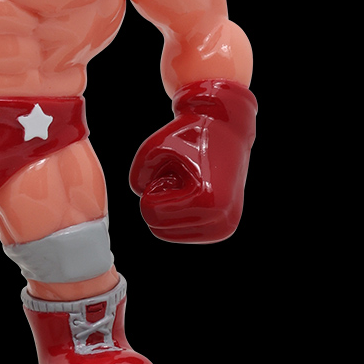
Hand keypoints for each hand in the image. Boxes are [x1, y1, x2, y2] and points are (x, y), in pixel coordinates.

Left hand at [130, 79, 255, 242]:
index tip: (170, 171)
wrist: (225, 130)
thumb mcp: (153, 147)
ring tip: (187, 183)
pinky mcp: (224, 230)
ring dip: (169, 208)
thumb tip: (144, 200)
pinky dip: (179, 213)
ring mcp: (225, 228)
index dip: (151, 189)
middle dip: (160, 201)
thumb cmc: (190, 135)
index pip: (151, 214)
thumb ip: (137, 176)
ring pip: (169, 234)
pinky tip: (194, 192)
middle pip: (159, 229)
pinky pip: (183, 232)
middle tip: (178, 177)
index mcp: (207, 201)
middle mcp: (221, 220)